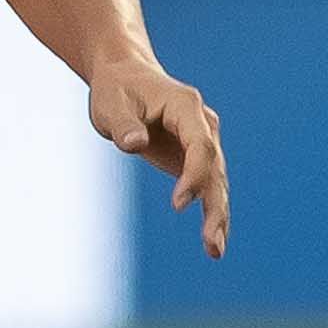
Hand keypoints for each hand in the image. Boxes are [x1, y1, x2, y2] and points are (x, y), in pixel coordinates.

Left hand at [91, 56, 228, 257]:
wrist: (125, 76)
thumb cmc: (116, 89)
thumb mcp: (110, 104)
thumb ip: (124, 125)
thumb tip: (134, 144)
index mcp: (186, 107)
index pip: (201, 146)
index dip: (193, 175)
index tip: (177, 204)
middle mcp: (203, 125)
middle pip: (215, 169)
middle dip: (214, 206)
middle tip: (212, 242)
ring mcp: (203, 141)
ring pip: (216, 182)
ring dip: (218, 216)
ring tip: (215, 250)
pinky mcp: (194, 157)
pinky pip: (207, 186)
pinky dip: (211, 211)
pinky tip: (213, 241)